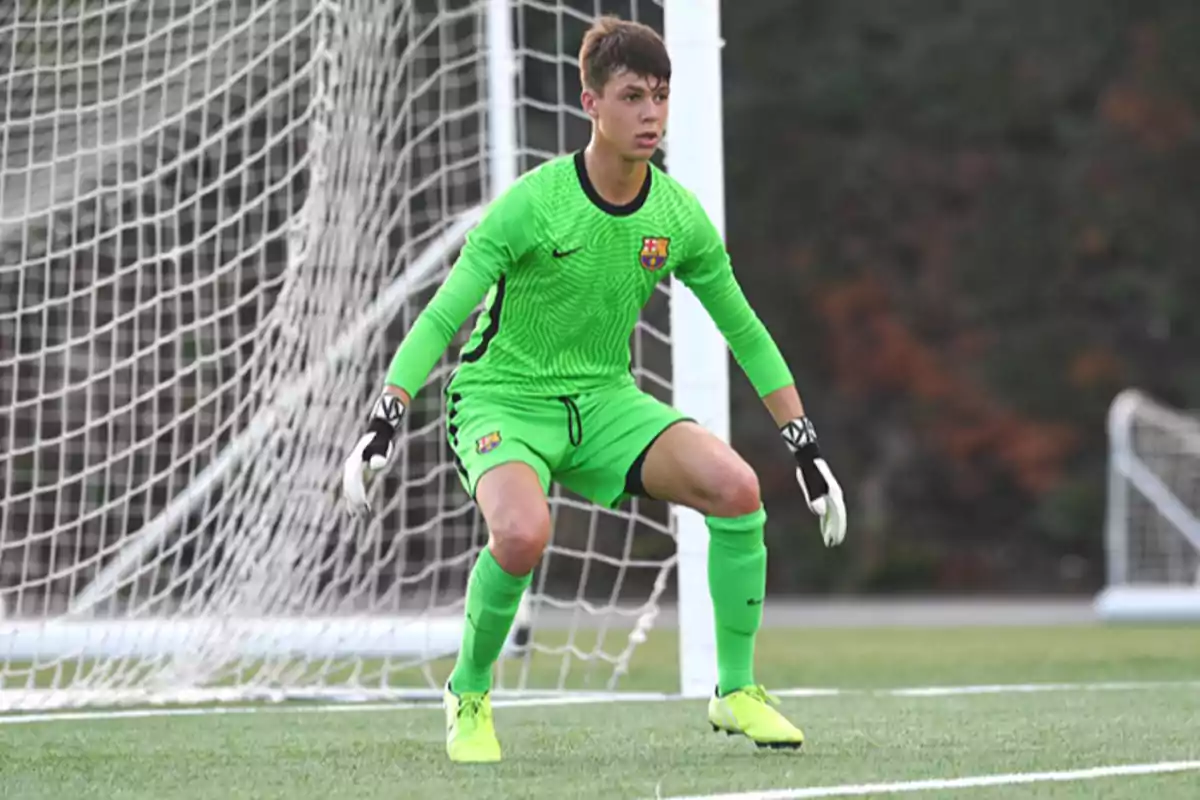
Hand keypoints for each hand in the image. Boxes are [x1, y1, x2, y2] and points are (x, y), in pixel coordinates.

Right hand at [342, 391, 404, 514]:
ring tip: (358, 516)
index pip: (353, 480)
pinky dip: (354, 501)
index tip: (363, 503)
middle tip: (361, 513)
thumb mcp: (381, 446)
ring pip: (349, 491)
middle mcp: (350, 468)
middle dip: (354, 500)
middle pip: (349, 487)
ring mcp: (352, 473)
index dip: (357, 493)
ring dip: (353, 503)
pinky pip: (353, 491)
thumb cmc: (380, 441)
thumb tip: (379, 464)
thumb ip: (379, 455)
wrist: (376, 436)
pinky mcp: (358, 476)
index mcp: (354, 462)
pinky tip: (356, 513)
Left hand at [781, 417, 846, 546]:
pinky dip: (826, 518)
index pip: (838, 516)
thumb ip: (814, 497)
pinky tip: (823, 524)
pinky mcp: (824, 493)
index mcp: (834, 494)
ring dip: (831, 525)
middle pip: (837, 516)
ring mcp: (830, 494)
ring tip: (829, 538)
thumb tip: (819, 513)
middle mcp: (835, 495)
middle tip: (832, 543)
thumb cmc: (809, 469)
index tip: (834, 540)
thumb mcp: (810, 482)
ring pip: (833, 513)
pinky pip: (827, 509)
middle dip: (835, 530)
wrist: (809, 457)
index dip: (837, 529)